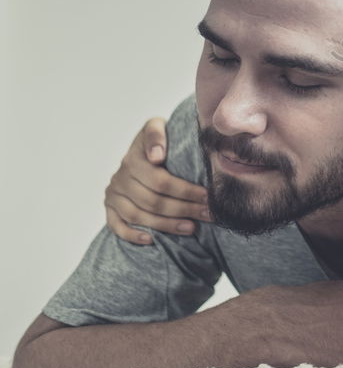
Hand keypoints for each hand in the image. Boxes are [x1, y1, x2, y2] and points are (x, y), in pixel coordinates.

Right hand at [104, 117, 210, 243]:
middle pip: (152, 200)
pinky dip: (132, 235)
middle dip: (184, 209)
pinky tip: (152, 240)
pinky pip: (116, 226)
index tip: (208, 197)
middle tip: (208, 214)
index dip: (186, 191)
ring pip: (138, 215)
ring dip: (166, 225)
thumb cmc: (159, 140)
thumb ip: (156, 134)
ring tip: (191, 228)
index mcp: (133, 159)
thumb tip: (156, 156)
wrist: (143, 149)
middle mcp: (120, 177)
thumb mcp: (157, 127)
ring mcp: (113, 194)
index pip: (160, 181)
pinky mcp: (109, 208)